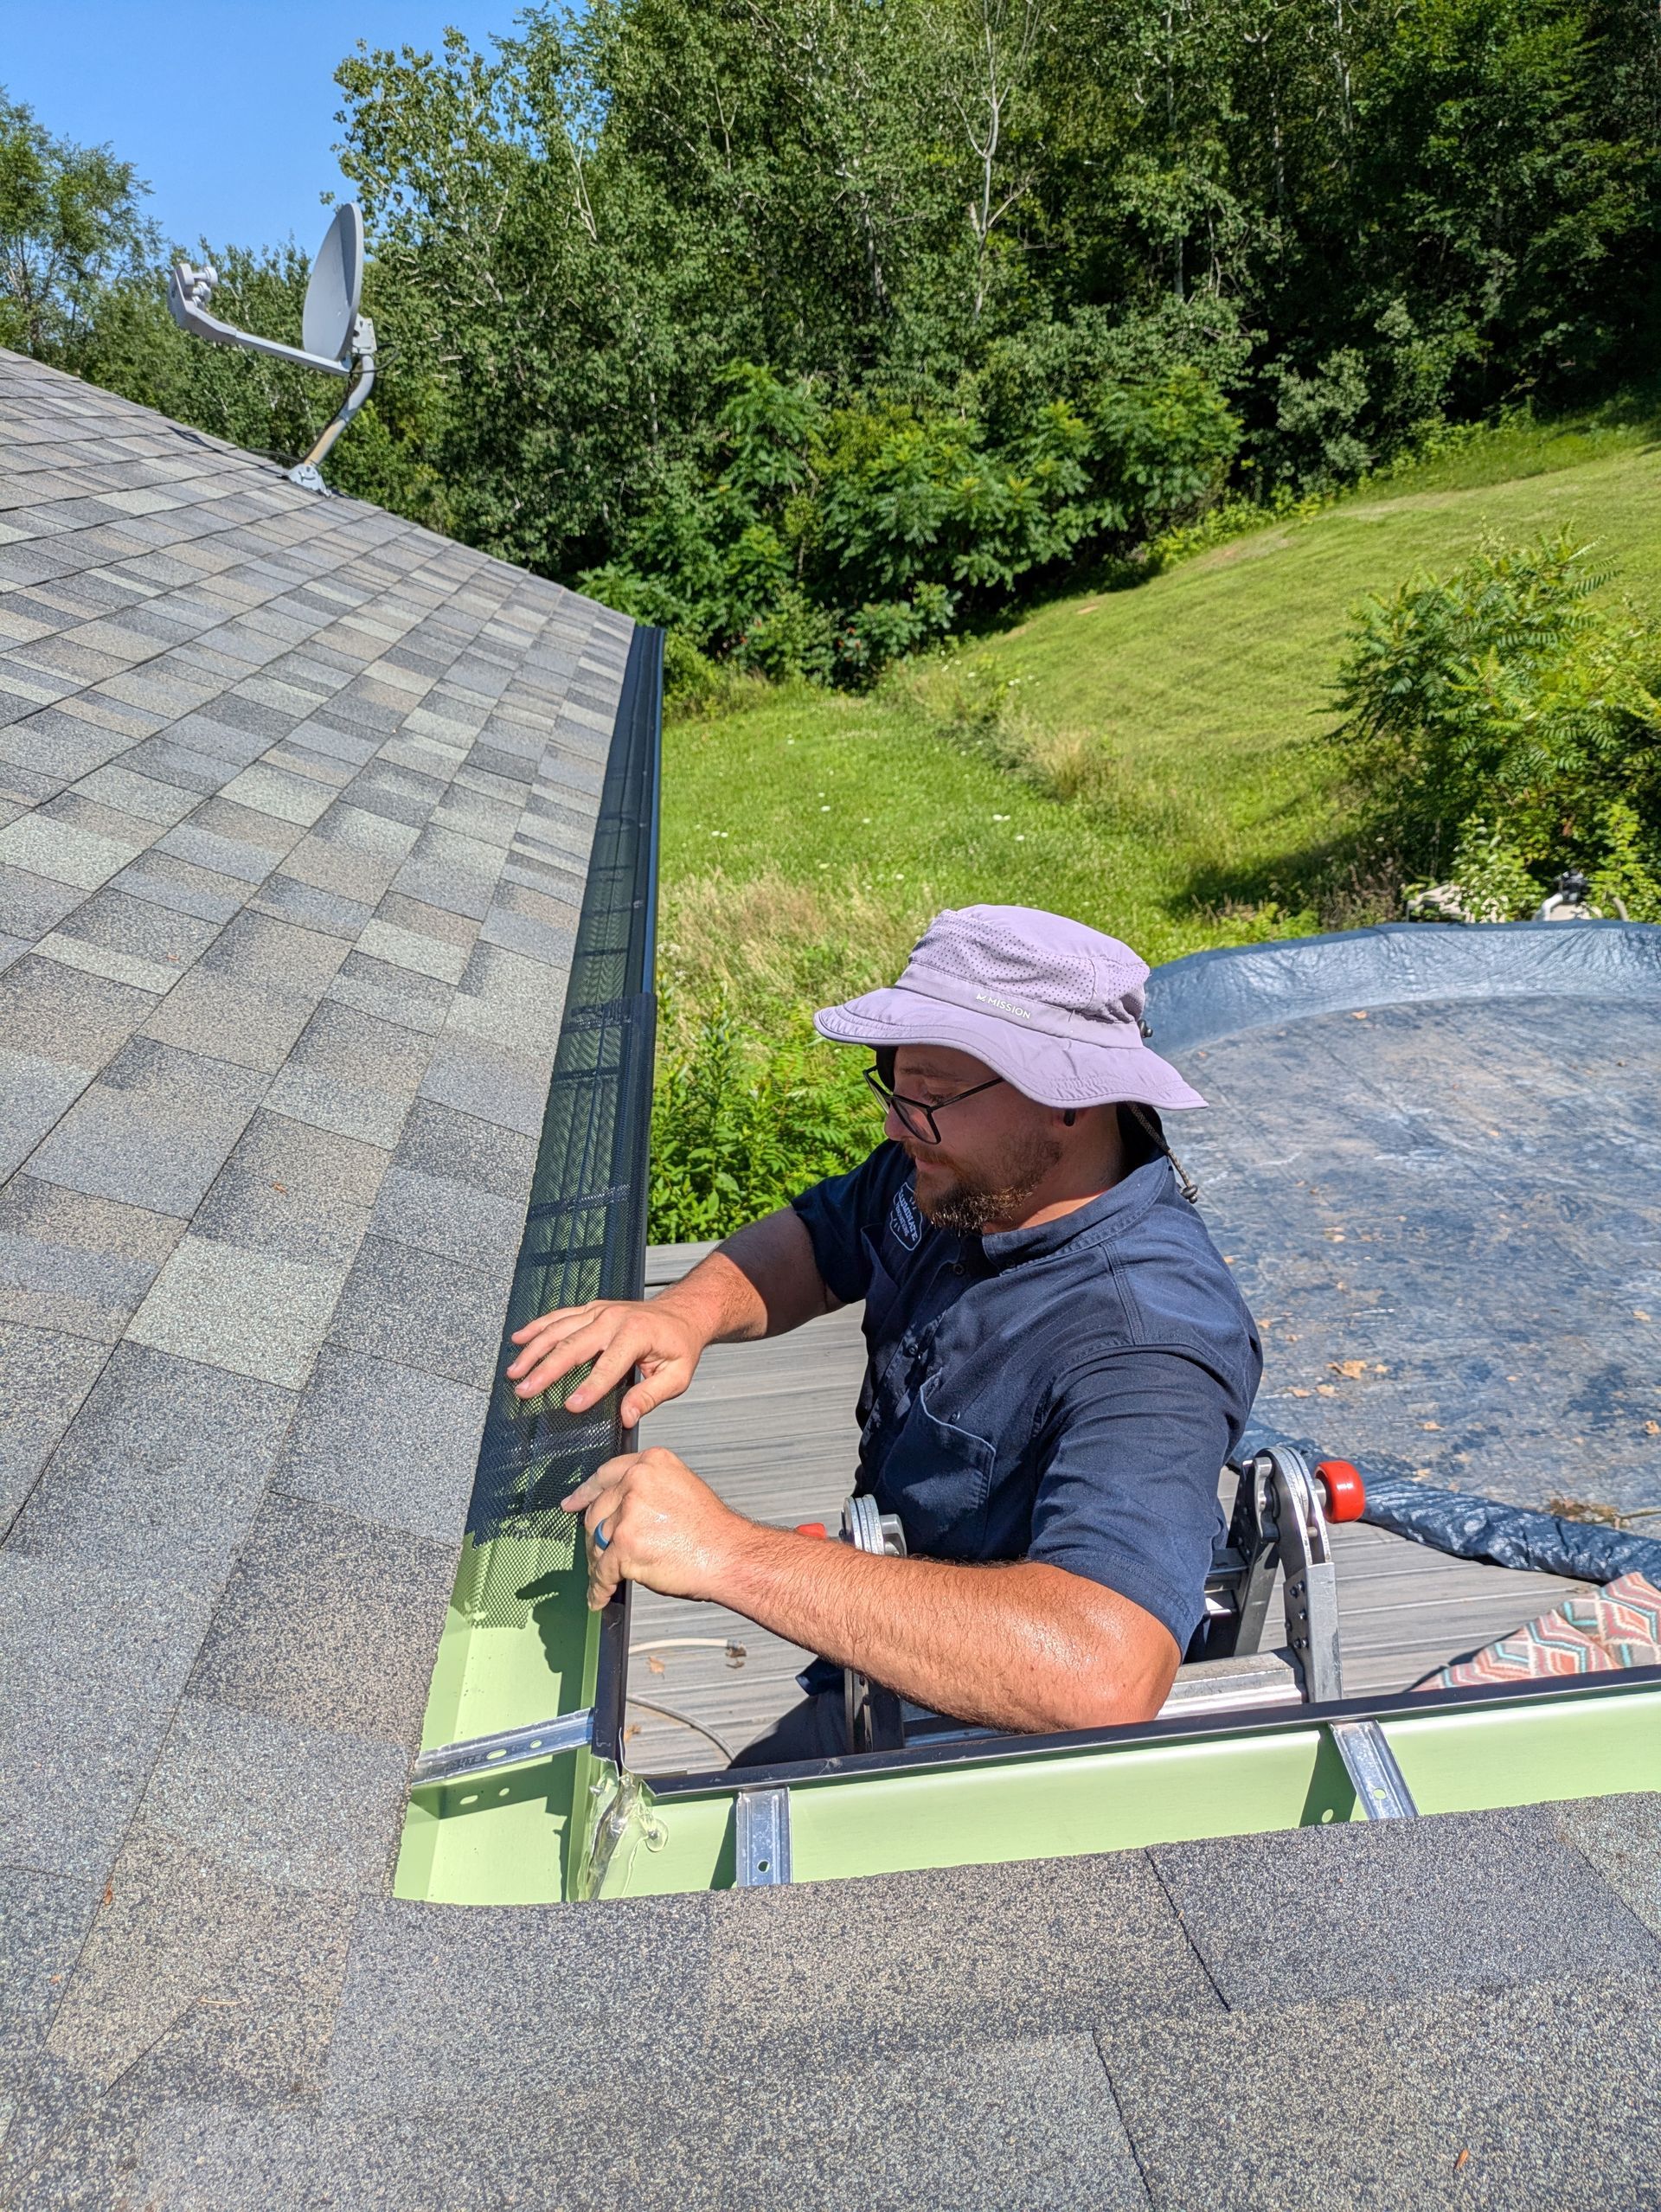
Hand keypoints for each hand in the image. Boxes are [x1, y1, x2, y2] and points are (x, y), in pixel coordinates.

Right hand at [505, 1296, 704, 1425]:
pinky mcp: (591, 1309)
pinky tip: (519, 1338)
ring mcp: (600, 1311)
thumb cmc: (680, 1344)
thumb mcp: (677, 1375)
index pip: (608, 1367)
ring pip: (559, 1329)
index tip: (571, 1407)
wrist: (682, 1312)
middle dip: (546, 1370)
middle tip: (525, 1391)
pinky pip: (560, 1316)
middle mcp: (613, 1319)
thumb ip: (650, 1396)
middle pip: (573, 1346)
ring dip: (533, 1350)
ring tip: (514, 1371)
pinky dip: (537, 1327)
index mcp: (636, 1334)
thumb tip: (626, 1417)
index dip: (589, 1388)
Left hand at [561, 1446, 749, 1609]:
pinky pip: (603, 1571)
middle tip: (597, 1551)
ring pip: (597, 1542)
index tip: (571, 1503)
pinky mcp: (625, 1546)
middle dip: (595, 1536)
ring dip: (600, 1563)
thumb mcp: (681, 1486)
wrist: (727, 1554)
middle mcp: (636, 1483)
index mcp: (651, 1463)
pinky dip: (600, 1588)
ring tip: (605, 1576)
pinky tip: (601, 1595)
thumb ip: (648, 1488)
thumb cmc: (711, 1528)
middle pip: (597, 1511)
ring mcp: (629, 1514)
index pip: (606, 1475)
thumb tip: (620, 1508)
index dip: (585, 1493)